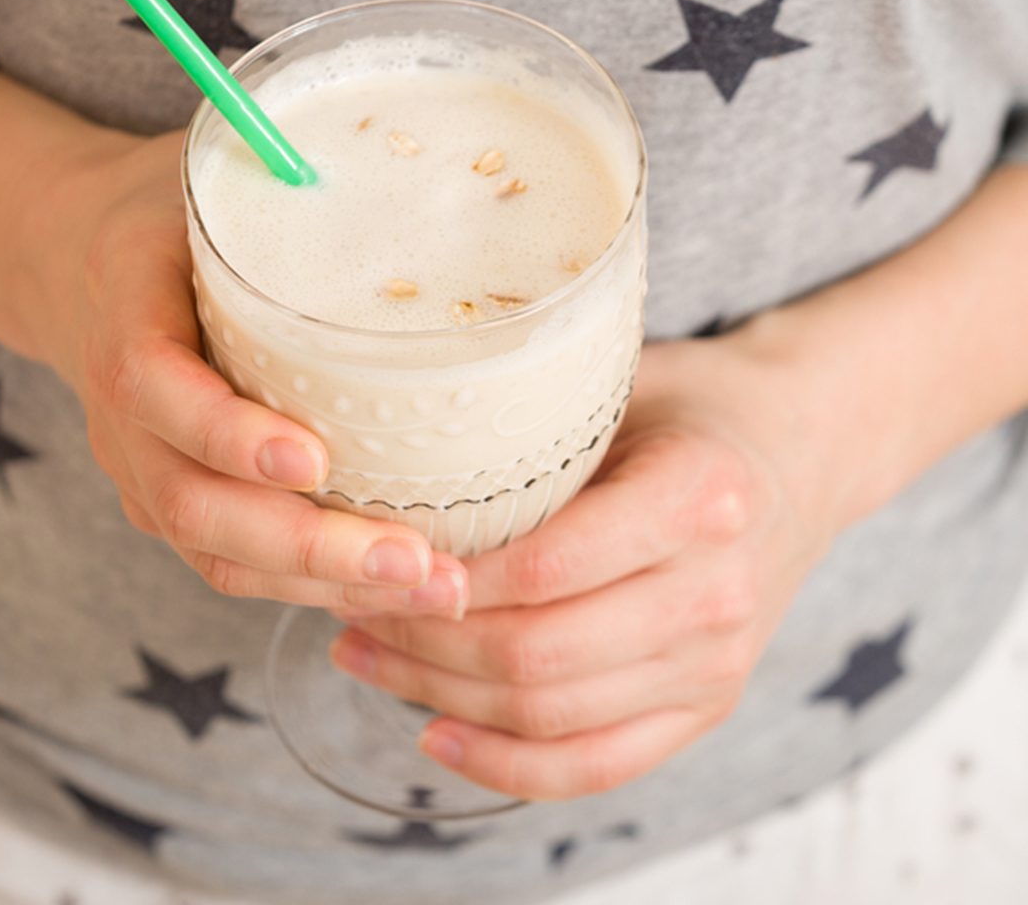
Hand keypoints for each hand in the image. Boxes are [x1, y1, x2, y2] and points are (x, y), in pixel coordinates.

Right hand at [27, 128, 466, 614]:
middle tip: (417, 561)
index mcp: (122, 303)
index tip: (313, 458)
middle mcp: (121, 409)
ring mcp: (142, 466)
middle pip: (191, 502)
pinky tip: (398, 587)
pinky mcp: (173, 497)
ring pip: (218, 552)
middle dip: (307, 544)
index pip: (150, 383)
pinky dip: (314, 586)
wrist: (84, 262)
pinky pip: (234, 561)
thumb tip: (428, 165)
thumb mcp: (211, 166)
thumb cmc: (171, 207)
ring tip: (437, 590)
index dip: (223, 430)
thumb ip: (281, 173)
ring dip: (326, 584)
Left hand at [329, 329, 841, 798]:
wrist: (801, 449)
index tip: (373, 560)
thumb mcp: (621, 385)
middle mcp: (716, 593)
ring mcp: (719, 663)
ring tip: (364, 654)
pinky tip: (436, 735)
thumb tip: (398, 461)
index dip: (444, 581)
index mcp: (697, 499)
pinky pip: (597, 764)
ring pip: (551, 716)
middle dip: (421, 642)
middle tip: (348, 605)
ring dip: (440, 697)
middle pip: (536, 656)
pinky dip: (507, 765)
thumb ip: (535, 426)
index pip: (543, 568)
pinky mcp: (709, 705)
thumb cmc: (692, 405)